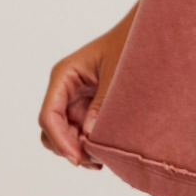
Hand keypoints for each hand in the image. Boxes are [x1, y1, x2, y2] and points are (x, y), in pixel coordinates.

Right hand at [37, 2, 137, 168]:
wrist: (146, 35)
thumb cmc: (129, 44)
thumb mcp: (116, 74)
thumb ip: (102, 104)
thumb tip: (89, 136)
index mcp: (64, 75)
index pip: (49, 115)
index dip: (59, 140)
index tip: (77, 158)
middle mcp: (64, 89)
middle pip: (52, 130)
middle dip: (68, 148)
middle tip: (94, 160)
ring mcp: (75, 100)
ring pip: (65, 136)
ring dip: (78, 150)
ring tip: (101, 160)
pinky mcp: (88, 108)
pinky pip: (80, 133)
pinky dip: (88, 146)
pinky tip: (103, 155)